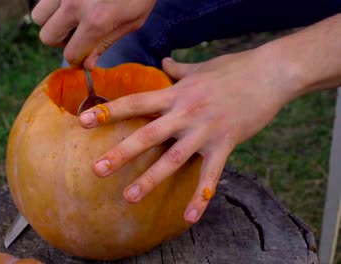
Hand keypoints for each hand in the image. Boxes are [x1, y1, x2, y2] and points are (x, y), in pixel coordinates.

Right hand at [31, 0, 155, 68]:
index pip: (71, 53)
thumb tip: (87, 64)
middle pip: (47, 36)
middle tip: (76, 34)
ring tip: (70, 16)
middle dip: (61, 40)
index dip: (77, 59)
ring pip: (39, 15)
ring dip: (52, 20)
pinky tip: (74, 2)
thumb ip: (106, 43)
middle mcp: (73, 4)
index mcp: (95, 21)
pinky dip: (55, 3)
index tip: (82, 56)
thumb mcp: (132, 21)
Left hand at [78, 46, 298, 223]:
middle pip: (147, 135)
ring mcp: (205, 130)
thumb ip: (179, 68)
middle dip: (121, 153)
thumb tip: (165, 63)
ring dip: (150, 180)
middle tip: (96, 170)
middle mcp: (186, 112)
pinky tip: (189, 218)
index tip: (83, 121)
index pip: (136, 102)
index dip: (108, 111)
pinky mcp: (225, 144)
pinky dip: (200, 198)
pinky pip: (211, 175)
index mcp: (176, 93)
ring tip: (128, 197)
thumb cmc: (234, 68)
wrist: (271, 73)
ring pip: (173, 159)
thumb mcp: (201, 66)